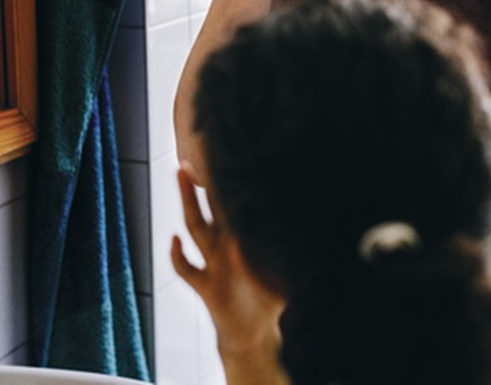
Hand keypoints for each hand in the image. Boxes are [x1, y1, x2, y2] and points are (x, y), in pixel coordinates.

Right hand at [171, 163, 285, 357]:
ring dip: (188, 201)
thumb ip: (294, 254)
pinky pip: (187, 269)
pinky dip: (177, 256)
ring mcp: (212, 264)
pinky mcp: (205, 286)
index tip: (228, 157)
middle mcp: (224, 247)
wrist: (252, 335)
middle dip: (201, 184)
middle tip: (193, 156)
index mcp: (243, 241)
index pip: (235, 205)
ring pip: (195, 228)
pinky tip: (173, 239)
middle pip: (209, 208)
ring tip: (181, 174)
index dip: (230, 184)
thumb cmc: (272, 301)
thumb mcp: (288, 274)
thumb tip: (316, 233)